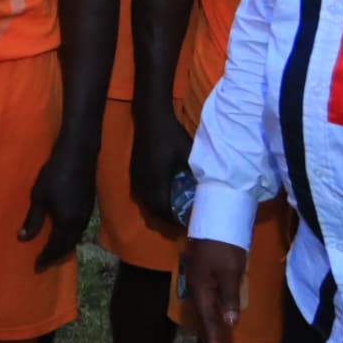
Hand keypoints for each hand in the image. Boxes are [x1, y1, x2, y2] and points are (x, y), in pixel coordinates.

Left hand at [19, 137, 94, 270]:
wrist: (78, 156)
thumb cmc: (54, 174)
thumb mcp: (39, 197)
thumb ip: (33, 219)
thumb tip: (23, 238)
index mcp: (67, 222)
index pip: (56, 247)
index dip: (46, 258)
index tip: (36, 266)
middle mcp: (79, 223)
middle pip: (68, 246)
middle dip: (56, 256)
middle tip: (43, 262)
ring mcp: (87, 215)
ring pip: (76, 238)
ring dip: (65, 247)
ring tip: (52, 251)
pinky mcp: (89, 206)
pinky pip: (80, 229)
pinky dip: (71, 236)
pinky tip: (63, 233)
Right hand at [129, 98, 192, 234]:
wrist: (150, 118)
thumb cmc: (171, 135)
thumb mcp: (187, 153)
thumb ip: (196, 171)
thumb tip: (209, 185)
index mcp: (157, 179)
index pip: (162, 208)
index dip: (172, 219)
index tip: (184, 223)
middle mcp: (143, 181)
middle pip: (152, 209)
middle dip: (164, 219)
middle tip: (179, 222)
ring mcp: (136, 177)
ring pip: (144, 202)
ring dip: (156, 210)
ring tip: (170, 213)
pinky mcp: (133, 171)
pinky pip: (140, 194)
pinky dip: (149, 201)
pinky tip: (159, 197)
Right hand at [183, 238, 247, 342]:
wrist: (216, 219)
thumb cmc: (224, 246)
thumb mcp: (231, 272)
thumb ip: (229, 298)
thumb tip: (228, 323)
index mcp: (201, 290)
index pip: (208, 322)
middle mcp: (196, 289)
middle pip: (203, 320)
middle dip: (209, 341)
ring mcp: (198, 281)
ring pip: (203, 311)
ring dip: (209, 329)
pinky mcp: (204, 275)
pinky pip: (206, 302)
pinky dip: (210, 315)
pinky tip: (214, 318)